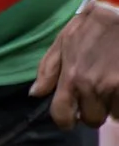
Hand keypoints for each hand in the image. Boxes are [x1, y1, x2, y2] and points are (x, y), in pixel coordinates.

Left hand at [33, 0, 118, 126]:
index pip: (62, 114)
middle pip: (91, 119)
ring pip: (113, 115)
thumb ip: (49, 70)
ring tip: (111, 90)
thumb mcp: (63, 41)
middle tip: (96, 99)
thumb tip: (35, 93)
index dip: (65, 121)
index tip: (70, 120)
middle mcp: (93, 86)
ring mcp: (116, 86)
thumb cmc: (92, 24)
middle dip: (93, 112)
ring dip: (112, 107)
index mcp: (72, 77)